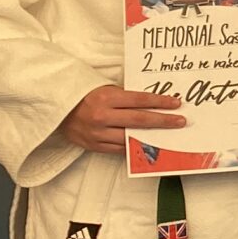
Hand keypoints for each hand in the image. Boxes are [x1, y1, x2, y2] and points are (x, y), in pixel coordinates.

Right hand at [60, 83, 184, 155]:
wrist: (56, 109)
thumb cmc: (85, 96)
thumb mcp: (105, 89)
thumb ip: (126, 98)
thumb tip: (152, 104)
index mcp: (106, 98)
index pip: (140, 100)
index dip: (160, 102)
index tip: (176, 104)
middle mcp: (102, 116)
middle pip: (139, 120)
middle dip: (163, 121)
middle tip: (180, 121)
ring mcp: (97, 133)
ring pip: (130, 137)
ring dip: (151, 137)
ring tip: (168, 136)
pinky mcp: (93, 145)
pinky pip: (119, 149)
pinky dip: (134, 147)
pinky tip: (148, 146)